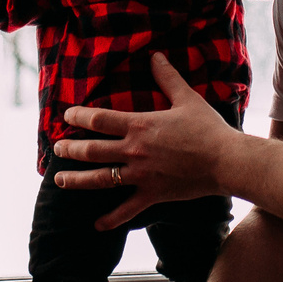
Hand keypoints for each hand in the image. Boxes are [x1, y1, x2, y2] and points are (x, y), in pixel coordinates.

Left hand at [52, 54, 242, 230]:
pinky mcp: (153, 194)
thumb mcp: (187, 98)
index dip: (79, 116)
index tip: (67, 115)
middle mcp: (134, 151)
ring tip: (59, 179)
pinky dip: (111, 219)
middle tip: (56, 148)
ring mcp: (141, 175)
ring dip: (77, 180)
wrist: (225, 160)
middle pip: (92, 150)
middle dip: (70, 149)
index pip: (99, 119)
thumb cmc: (207, 128)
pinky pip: (127, 209)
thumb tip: (156, 56)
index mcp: (140, 126)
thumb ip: (168, 77)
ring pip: (101, 178)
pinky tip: (97, 225)